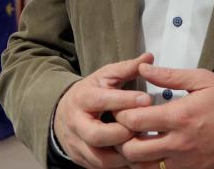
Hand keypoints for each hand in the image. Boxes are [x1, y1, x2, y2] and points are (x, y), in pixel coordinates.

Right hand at [53, 53, 153, 168]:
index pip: (103, 100)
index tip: (147, 99)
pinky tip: (138, 160)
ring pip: (100, 158)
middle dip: (122, 133)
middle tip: (144, 128)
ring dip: (124, 155)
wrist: (64, 113)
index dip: (125, 100)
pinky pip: (102, 168)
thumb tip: (149, 57)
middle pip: (97, 134)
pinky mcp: (82, 161)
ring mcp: (78, 144)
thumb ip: (127, 68)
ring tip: (145, 147)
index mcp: (83, 97)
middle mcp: (77, 123)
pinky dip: (121, 166)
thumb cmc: (91, 91)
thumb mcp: (105, 76)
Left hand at [114, 64, 213, 168]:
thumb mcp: (200, 79)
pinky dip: (149, 166)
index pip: (135, 120)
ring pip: (144, 168)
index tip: (120, 107)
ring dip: (133, 155)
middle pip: (133, 150)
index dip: (121, 114)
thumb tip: (142, 67)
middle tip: (122, 127)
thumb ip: (168, 75)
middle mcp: (179, 143)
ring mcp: (184, 162)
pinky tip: (149, 153)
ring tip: (133, 140)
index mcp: (180, 116)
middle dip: (121, 138)